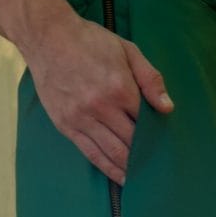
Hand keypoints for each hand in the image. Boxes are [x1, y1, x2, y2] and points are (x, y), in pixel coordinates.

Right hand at [23, 10, 173, 183]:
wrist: (48, 38)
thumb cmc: (90, 41)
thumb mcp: (127, 50)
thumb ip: (150, 78)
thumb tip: (167, 108)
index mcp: (119, 87)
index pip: (145, 121)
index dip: (156, 134)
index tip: (165, 146)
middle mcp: (101, 106)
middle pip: (131, 141)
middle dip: (146, 155)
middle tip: (159, 168)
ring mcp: (82, 118)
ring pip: (113, 153)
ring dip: (130, 168)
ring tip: (143, 179)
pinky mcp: (67, 126)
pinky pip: (91, 154)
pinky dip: (108, 169)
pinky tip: (121, 178)